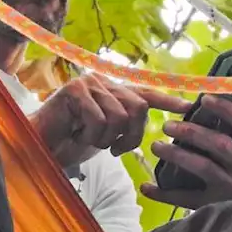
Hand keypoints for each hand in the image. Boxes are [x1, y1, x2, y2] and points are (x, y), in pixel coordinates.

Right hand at [30, 74, 192, 167]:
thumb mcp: (109, 135)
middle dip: (131, 136)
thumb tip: (160, 124)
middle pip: (138, 108)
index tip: (190, 107)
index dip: (169, 101)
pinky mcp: (75, 90)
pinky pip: (99, 120)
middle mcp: (104, 82)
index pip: (146, 93)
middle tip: (115, 149)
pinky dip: (91, 136)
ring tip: (89, 139)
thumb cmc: (73, 142)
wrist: (41, 147)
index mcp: (114, 92)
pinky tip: (77, 134)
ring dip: (107, 139)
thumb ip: (128, 124)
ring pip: (119, 116)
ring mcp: (89, 84)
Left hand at [140, 95, 231, 208]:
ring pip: (203, 167)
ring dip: (176, 154)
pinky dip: (164, 194)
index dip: (225, 109)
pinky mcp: (216, 208)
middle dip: (192, 131)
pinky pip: (186, 198)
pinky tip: (146, 187)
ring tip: (156, 146)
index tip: (204, 99)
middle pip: (221, 145)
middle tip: (168, 124)